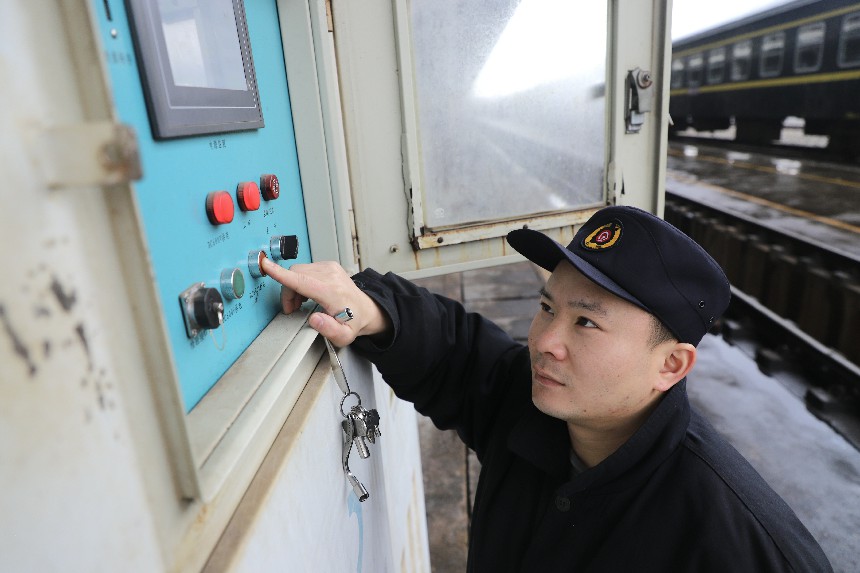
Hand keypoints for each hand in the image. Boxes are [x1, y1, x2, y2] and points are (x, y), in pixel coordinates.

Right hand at [260, 258, 390, 345]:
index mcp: (332, 292)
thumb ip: (329, 330)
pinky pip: (304, 269)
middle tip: (292, 309)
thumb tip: (314, 319)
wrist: (366, 309)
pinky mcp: (328, 265)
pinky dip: (300, 281)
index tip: (266, 266)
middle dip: (287, 292)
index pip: (302, 280)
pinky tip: (307, 294)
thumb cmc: (353, 322)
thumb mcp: (344, 336)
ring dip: (293, 287)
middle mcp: (331, 275)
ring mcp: (330, 267)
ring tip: (301, 303)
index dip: (281, 274)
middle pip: (295, 275)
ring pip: (298, 271)